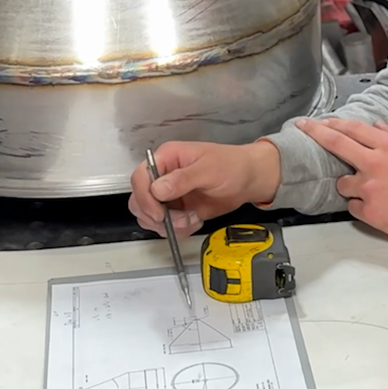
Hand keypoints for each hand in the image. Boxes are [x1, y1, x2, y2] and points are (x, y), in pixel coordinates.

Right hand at [128, 140, 280, 235]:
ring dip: (169, 225)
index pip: (140, 177)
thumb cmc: (232, 165)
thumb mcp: (209, 169)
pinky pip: (166, 226)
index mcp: (166, 158)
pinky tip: (195, 221)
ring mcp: (168, 195)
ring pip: (149, 217)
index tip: (160, 213)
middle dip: (156, 216)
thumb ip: (183, 179)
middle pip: (139, 200)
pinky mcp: (176, 210)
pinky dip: (178, 230)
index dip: (144, 197)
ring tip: (192, 219)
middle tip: (180, 220)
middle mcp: (162, 176)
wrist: (248, 180)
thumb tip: (158, 189)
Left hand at [295, 118, 387, 241]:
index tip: (318, 121)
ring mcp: (369, 188)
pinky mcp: (369, 211)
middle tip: (304, 128)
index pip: (352, 129)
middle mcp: (375, 164)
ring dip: (349, 184)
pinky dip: (360, 205)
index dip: (332, 123)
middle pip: (336, 144)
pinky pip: (352, 205)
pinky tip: (377, 205)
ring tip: (369, 189)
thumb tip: (377, 126)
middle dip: (315, 133)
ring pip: (342, 182)